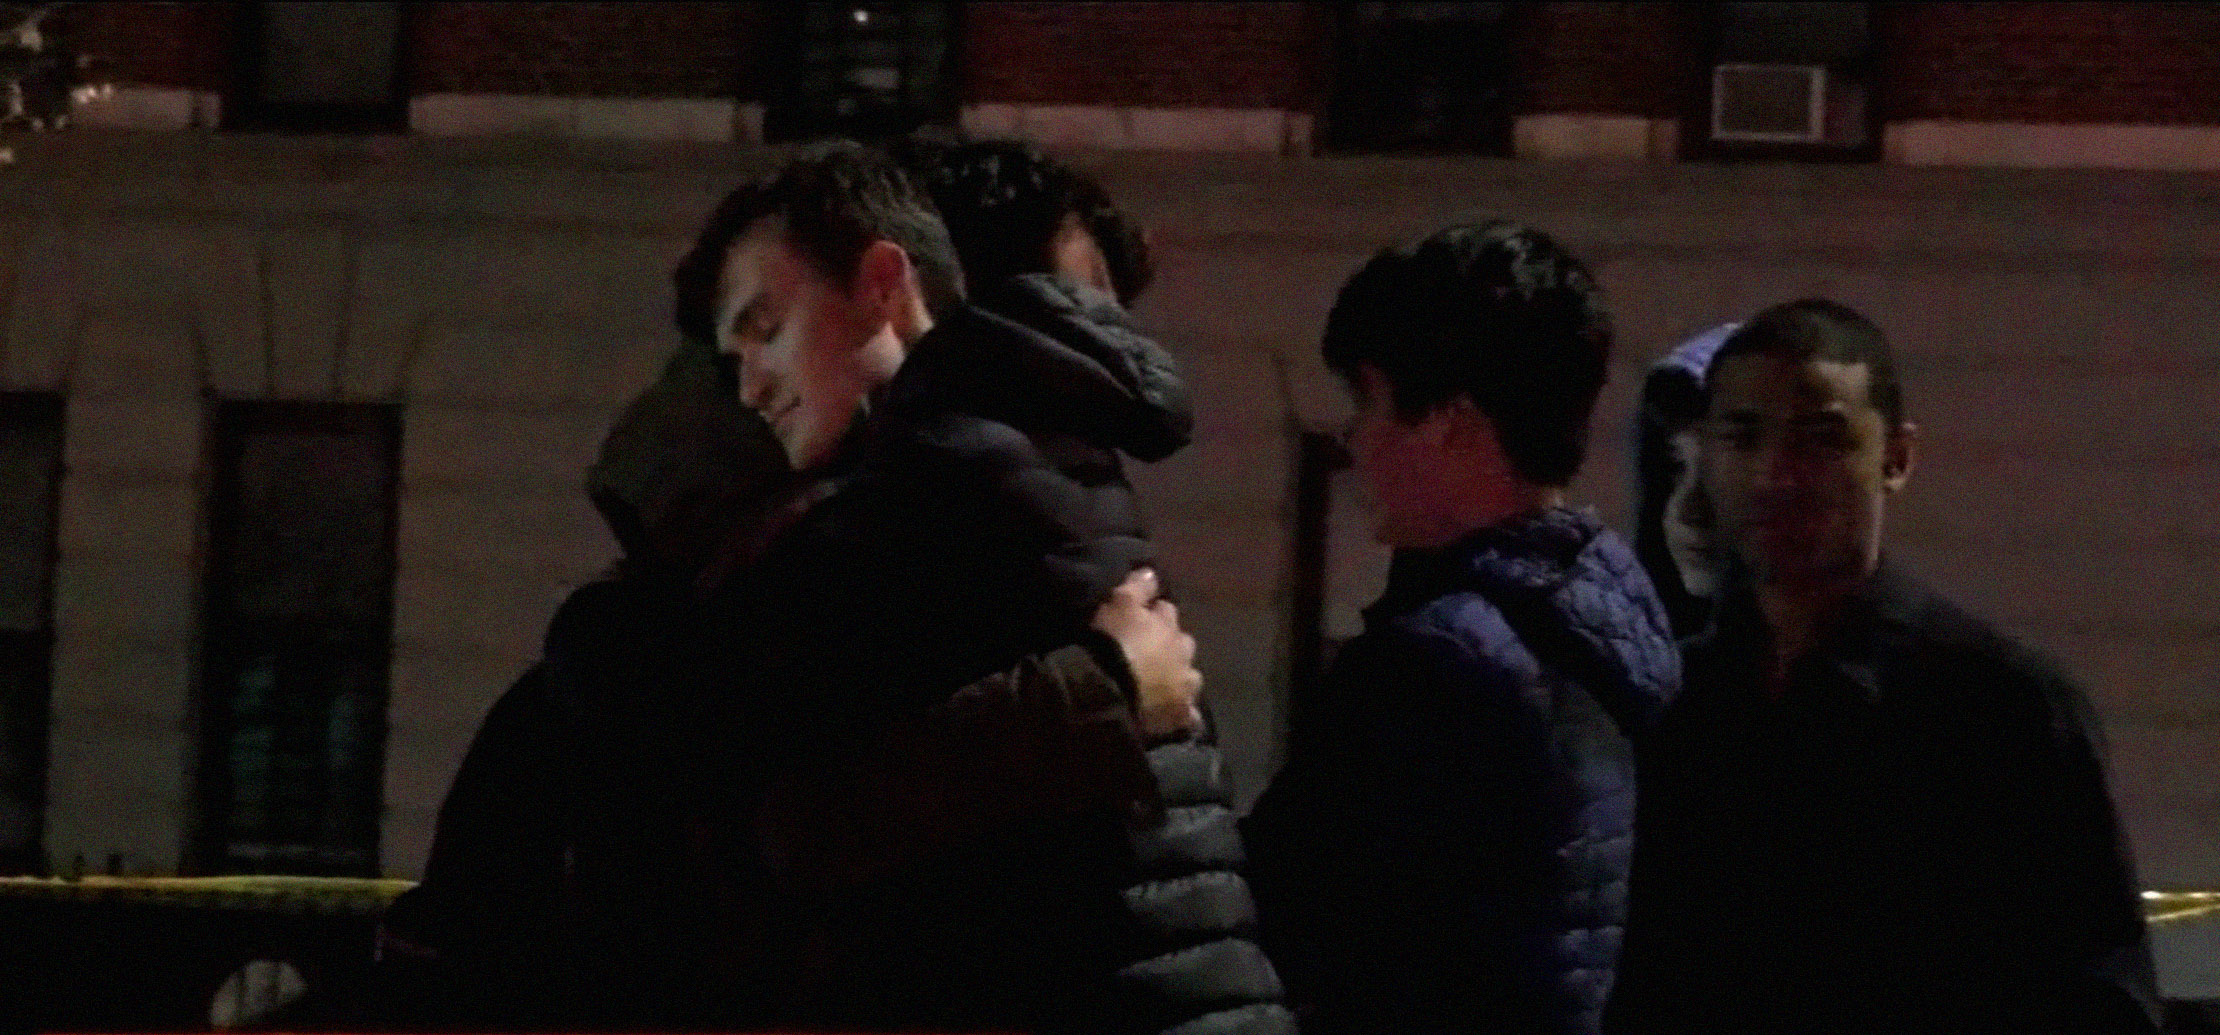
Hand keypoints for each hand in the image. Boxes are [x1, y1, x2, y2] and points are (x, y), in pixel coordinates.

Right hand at [1091, 568, 1204, 740]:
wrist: (1113, 697)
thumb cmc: (1111, 644)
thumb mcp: (1117, 606)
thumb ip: (1136, 587)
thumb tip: (1152, 571)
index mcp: (1169, 624)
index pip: (1166, 610)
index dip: (1153, 613)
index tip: (1141, 616)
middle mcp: (1184, 653)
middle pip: (1182, 644)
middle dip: (1170, 646)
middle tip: (1149, 653)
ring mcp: (1186, 687)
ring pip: (1188, 678)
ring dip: (1177, 678)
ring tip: (1159, 685)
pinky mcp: (1181, 717)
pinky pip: (1186, 715)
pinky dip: (1179, 713)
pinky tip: (1169, 716)